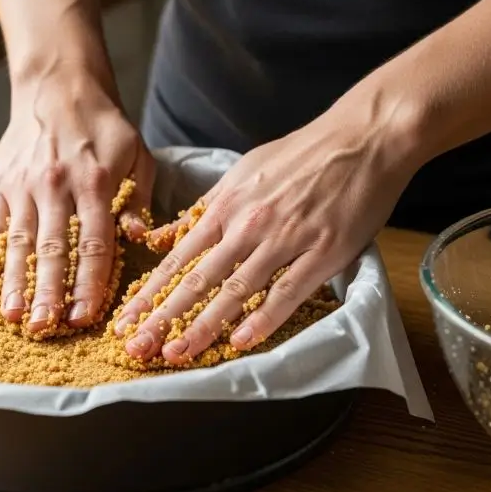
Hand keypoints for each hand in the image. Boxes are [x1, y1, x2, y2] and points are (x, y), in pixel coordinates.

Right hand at [0, 66, 154, 333]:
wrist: (57, 84)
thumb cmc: (104, 125)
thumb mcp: (138, 154)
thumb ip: (139, 198)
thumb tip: (139, 237)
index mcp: (94, 183)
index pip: (93, 243)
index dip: (91, 283)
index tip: (87, 315)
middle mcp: (55, 186)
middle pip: (53, 249)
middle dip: (50, 293)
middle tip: (46, 329)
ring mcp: (23, 186)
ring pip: (19, 242)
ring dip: (16, 282)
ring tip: (13, 317)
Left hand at [113, 117, 416, 362]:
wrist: (363, 137)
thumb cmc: (305, 153)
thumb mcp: (245, 168)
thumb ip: (209, 205)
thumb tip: (173, 231)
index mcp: (227, 203)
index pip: (178, 256)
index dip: (151, 290)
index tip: (127, 317)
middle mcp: (249, 224)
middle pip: (198, 279)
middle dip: (162, 317)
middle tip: (137, 347)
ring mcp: (285, 240)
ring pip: (236, 291)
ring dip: (203, 326)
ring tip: (177, 353)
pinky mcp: (322, 253)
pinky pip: (287, 293)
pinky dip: (263, 320)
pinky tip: (240, 342)